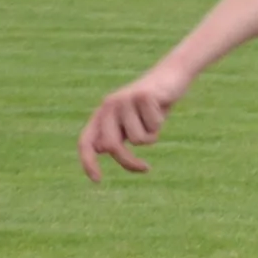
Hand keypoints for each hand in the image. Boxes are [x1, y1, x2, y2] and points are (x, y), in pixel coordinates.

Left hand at [78, 64, 189, 181]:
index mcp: (102, 114)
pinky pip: (154, 126)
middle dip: (129, 162)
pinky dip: (161, 122)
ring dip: (152, 135)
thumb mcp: (132, 122)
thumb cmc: (151, 105)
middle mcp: (108, 106)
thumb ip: (115, 134)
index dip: (88, 161)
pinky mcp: (142, 96)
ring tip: (154, 118)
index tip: (97, 180)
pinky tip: (162, 106)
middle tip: (146, 168)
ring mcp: (124, 100)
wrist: (171, 77)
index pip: (87, 141)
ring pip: (139, 139)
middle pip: (112, 146)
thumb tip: (101, 147)